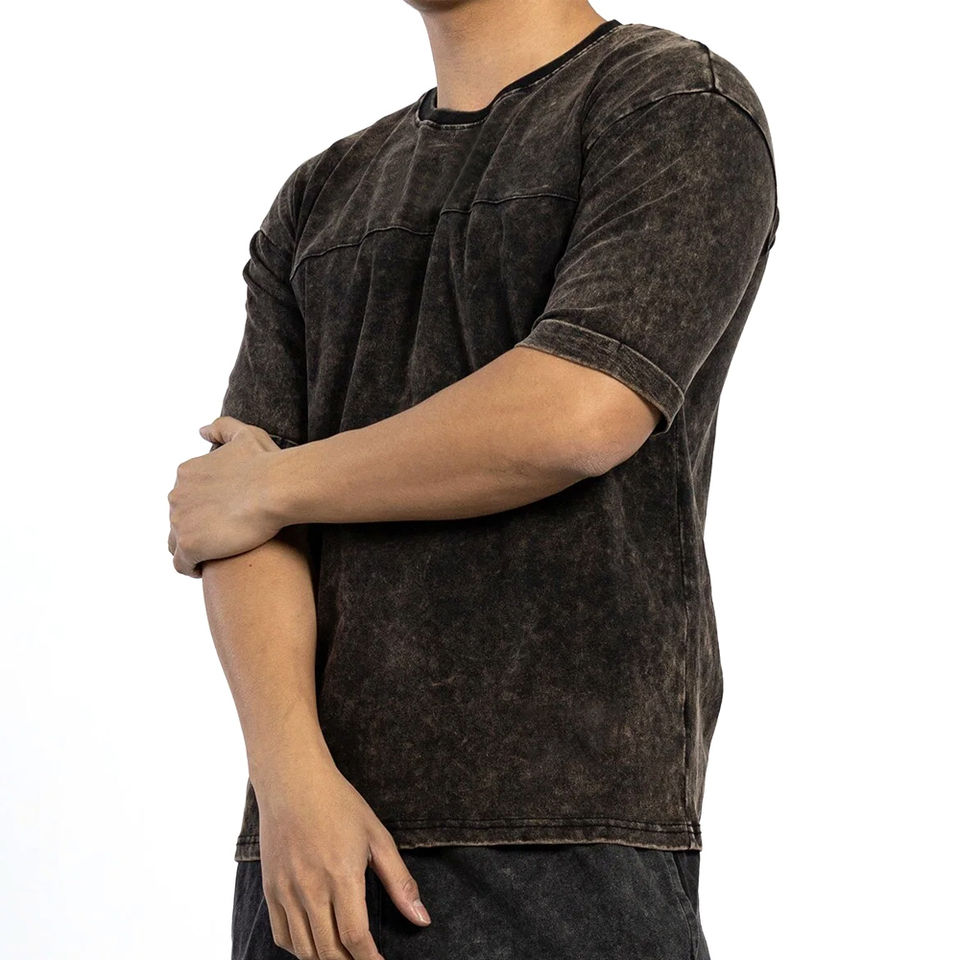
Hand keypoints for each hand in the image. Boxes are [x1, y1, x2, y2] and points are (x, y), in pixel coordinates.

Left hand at [167, 417, 282, 576]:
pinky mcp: (189, 545)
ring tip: (216, 555)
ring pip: (177, 543)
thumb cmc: (267, 464)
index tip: (223, 517)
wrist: (276, 489)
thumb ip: (222, 429)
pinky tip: (207, 569)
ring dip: (192, 549)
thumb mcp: (245, 435)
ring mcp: (180, 521)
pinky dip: (191, 568)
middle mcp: (176, 496)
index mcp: (187, 473)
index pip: (186, 498)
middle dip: (196, 529)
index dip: (203, 510)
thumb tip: (201, 431)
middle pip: (178, 520)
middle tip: (224, 537)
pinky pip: (181, 564)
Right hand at [256, 755, 430, 959]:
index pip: (356, 939)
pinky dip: (298, 949)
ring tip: (344, 955)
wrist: (293, 781)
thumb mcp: (378, 837)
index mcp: (342, 876)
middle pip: (329, 952)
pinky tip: (315, 943)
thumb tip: (422, 919)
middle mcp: (310, 889)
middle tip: (366, 959)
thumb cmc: (339, 804)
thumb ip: (400, 882)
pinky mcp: (270, 889)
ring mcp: (286, 891)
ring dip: (325, 959)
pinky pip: (281, 935)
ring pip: (304, 950)